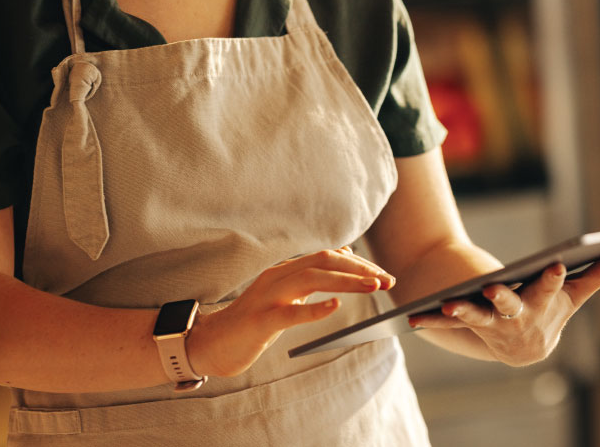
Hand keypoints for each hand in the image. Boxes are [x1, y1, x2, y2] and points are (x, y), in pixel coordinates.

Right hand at [187, 247, 394, 377]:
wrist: (211, 342)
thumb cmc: (251, 322)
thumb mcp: (284, 296)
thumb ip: (309, 278)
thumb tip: (344, 257)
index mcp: (285, 270)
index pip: (328, 256)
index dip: (359, 264)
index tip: (384, 275)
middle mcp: (277, 276)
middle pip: (324, 261)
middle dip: (359, 269)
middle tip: (388, 280)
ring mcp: (267, 296)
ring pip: (311, 278)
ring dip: (345, 281)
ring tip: (372, 287)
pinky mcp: (260, 321)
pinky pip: (290, 312)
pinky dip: (314, 308)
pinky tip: (336, 307)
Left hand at [407, 254, 599, 365]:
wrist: (525, 348)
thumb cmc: (552, 310)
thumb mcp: (574, 293)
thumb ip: (599, 274)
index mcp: (544, 303)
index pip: (550, 287)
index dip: (551, 277)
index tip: (553, 263)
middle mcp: (518, 317)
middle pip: (511, 304)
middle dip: (504, 297)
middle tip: (493, 287)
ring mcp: (493, 324)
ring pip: (477, 315)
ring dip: (464, 310)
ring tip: (448, 301)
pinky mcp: (471, 326)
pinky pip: (450, 321)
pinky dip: (433, 319)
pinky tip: (413, 317)